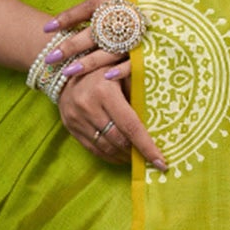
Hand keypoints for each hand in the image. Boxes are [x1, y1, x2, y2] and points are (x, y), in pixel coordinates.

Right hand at [42, 0, 166, 170]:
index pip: (130, 126)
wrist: (66, 67)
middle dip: (137, 152)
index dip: (147, 146)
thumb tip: (164, 116)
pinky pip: (94, 149)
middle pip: (118, 140)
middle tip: (152, 159)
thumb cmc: (103, 67)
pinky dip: (110, 156)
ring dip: (124, 156)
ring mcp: (77, 119)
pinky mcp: (71, 127)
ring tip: (137, 156)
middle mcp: (88, 107)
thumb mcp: (121, 71)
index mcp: (104, 91)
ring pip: (106, 148)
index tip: (161, 162)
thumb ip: (139, 89)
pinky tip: (122, 155)